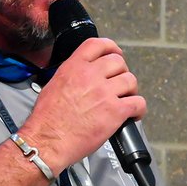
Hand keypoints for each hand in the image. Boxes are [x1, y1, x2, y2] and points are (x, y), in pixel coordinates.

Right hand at [19, 37, 145, 171]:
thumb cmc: (47, 120)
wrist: (48, 140)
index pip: (98, 45)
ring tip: (126, 99)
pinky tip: (133, 114)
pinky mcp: (115, 111)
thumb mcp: (53, 85)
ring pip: (131, 80)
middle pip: (118, 62)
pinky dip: (139, 109)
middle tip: (119, 84)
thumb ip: (71, 76)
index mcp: (74, 67)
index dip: (111, 47)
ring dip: (131, 90)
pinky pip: (138, 103)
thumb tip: (82, 77)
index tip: (115, 53)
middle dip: (121, 72)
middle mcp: (90, 76)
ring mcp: (104, 93)